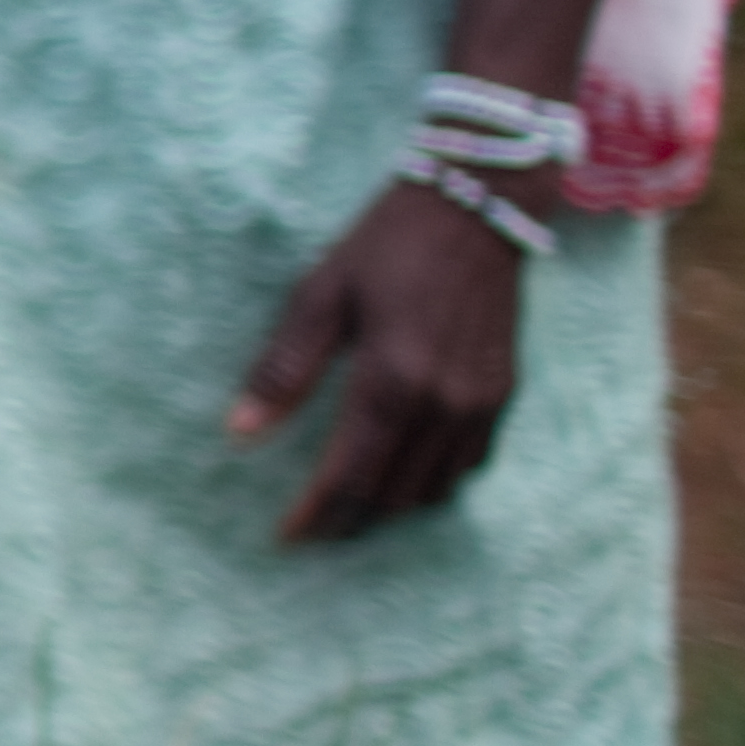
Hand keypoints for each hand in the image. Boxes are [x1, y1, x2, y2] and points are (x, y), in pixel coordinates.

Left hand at [230, 180, 527, 544]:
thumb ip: (283, 369)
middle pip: (392, 494)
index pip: (350, 475)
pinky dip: (433, 483)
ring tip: (347, 513)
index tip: (286, 539)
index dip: (316, 516)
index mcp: (392, 379)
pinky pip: (470, 465)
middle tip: (310, 532)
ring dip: (389, 510)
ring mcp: (482, 402)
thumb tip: (239, 433)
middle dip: (348, 521)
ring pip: (434, 489)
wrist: (478, 206)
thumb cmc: (385, 245)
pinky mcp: (505, 393)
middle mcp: (445, 402)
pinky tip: (401, 477)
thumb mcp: (320, 295)